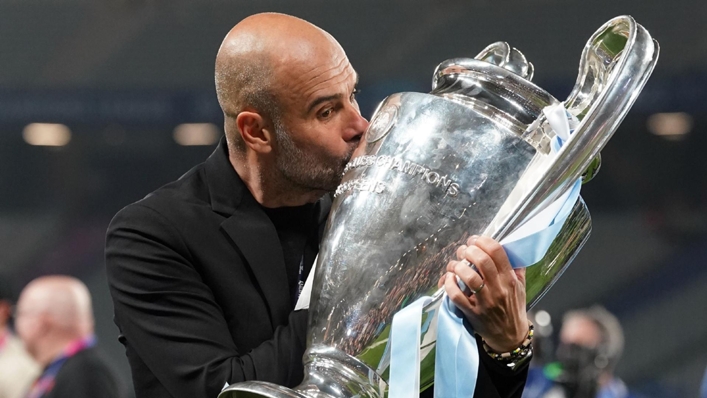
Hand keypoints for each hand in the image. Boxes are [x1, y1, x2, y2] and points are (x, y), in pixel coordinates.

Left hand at [438, 235, 528, 352]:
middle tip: (463, 251)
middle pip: (482, 261)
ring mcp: (485, 302)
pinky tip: (449, 279)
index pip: (497, 252)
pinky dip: (449, 284)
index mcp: (510, 279)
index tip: (475, 240)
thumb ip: (516, 267)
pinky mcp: (472, 313)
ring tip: (455, 265)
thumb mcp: (520, 287)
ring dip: (457, 266)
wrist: (509, 336)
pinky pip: (457, 296)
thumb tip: (508, 247)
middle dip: (469, 250)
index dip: (482, 241)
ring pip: (469, 277)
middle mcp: (498, 289)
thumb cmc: (513, 309)